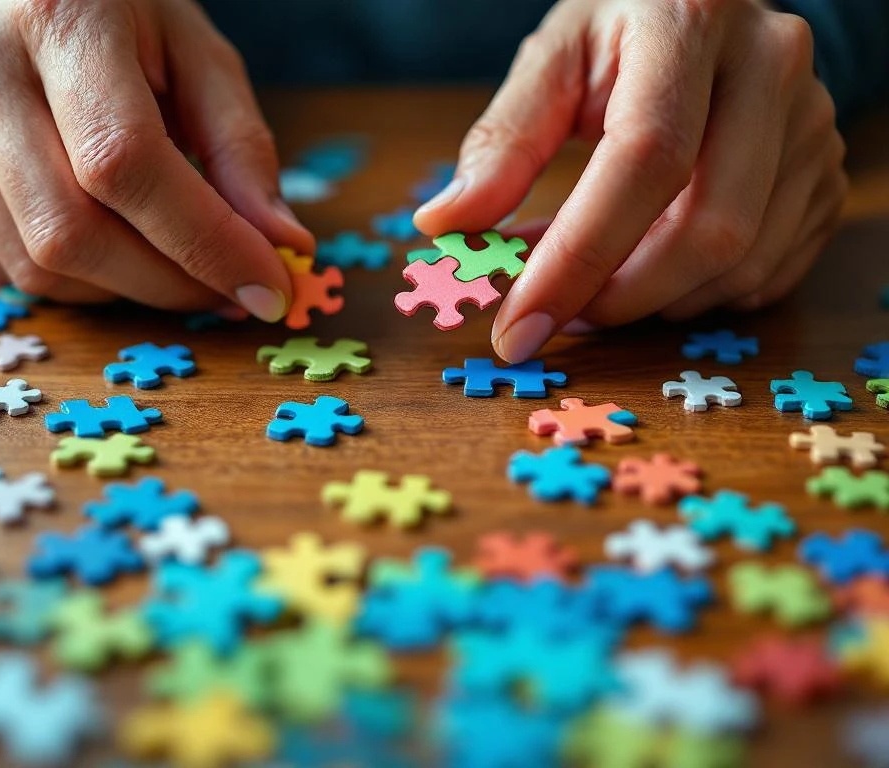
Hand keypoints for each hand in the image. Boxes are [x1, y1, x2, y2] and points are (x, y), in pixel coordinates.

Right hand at [0, 0, 312, 318]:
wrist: (30, 6)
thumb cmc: (130, 31)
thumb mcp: (203, 62)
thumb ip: (244, 152)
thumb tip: (284, 249)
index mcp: (60, 21)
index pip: (125, 161)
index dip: (204, 241)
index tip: (269, 288)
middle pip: (73, 232)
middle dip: (170, 283)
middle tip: (232, 293)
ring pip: (41, 267)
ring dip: (131, 291)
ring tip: (179, 266)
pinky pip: (13, 273)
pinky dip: (86, 285)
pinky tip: (120, 250)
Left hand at [414, 0, 846, 360]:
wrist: (706, 5)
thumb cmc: (620, 33)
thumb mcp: (552, 62)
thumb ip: (502, 141)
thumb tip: (443, 224)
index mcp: (690, 25)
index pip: (644, 162)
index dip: (578, 259)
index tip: (520, 325)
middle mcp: (770, 68)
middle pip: (710, 227)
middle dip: (623, 298)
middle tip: (561, 317)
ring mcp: (812, 123)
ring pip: (745, 261)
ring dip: (659, 304)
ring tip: (599, 288)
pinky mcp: (826, 170)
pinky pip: (772, 270)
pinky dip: (704, 298)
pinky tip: (657, 277)